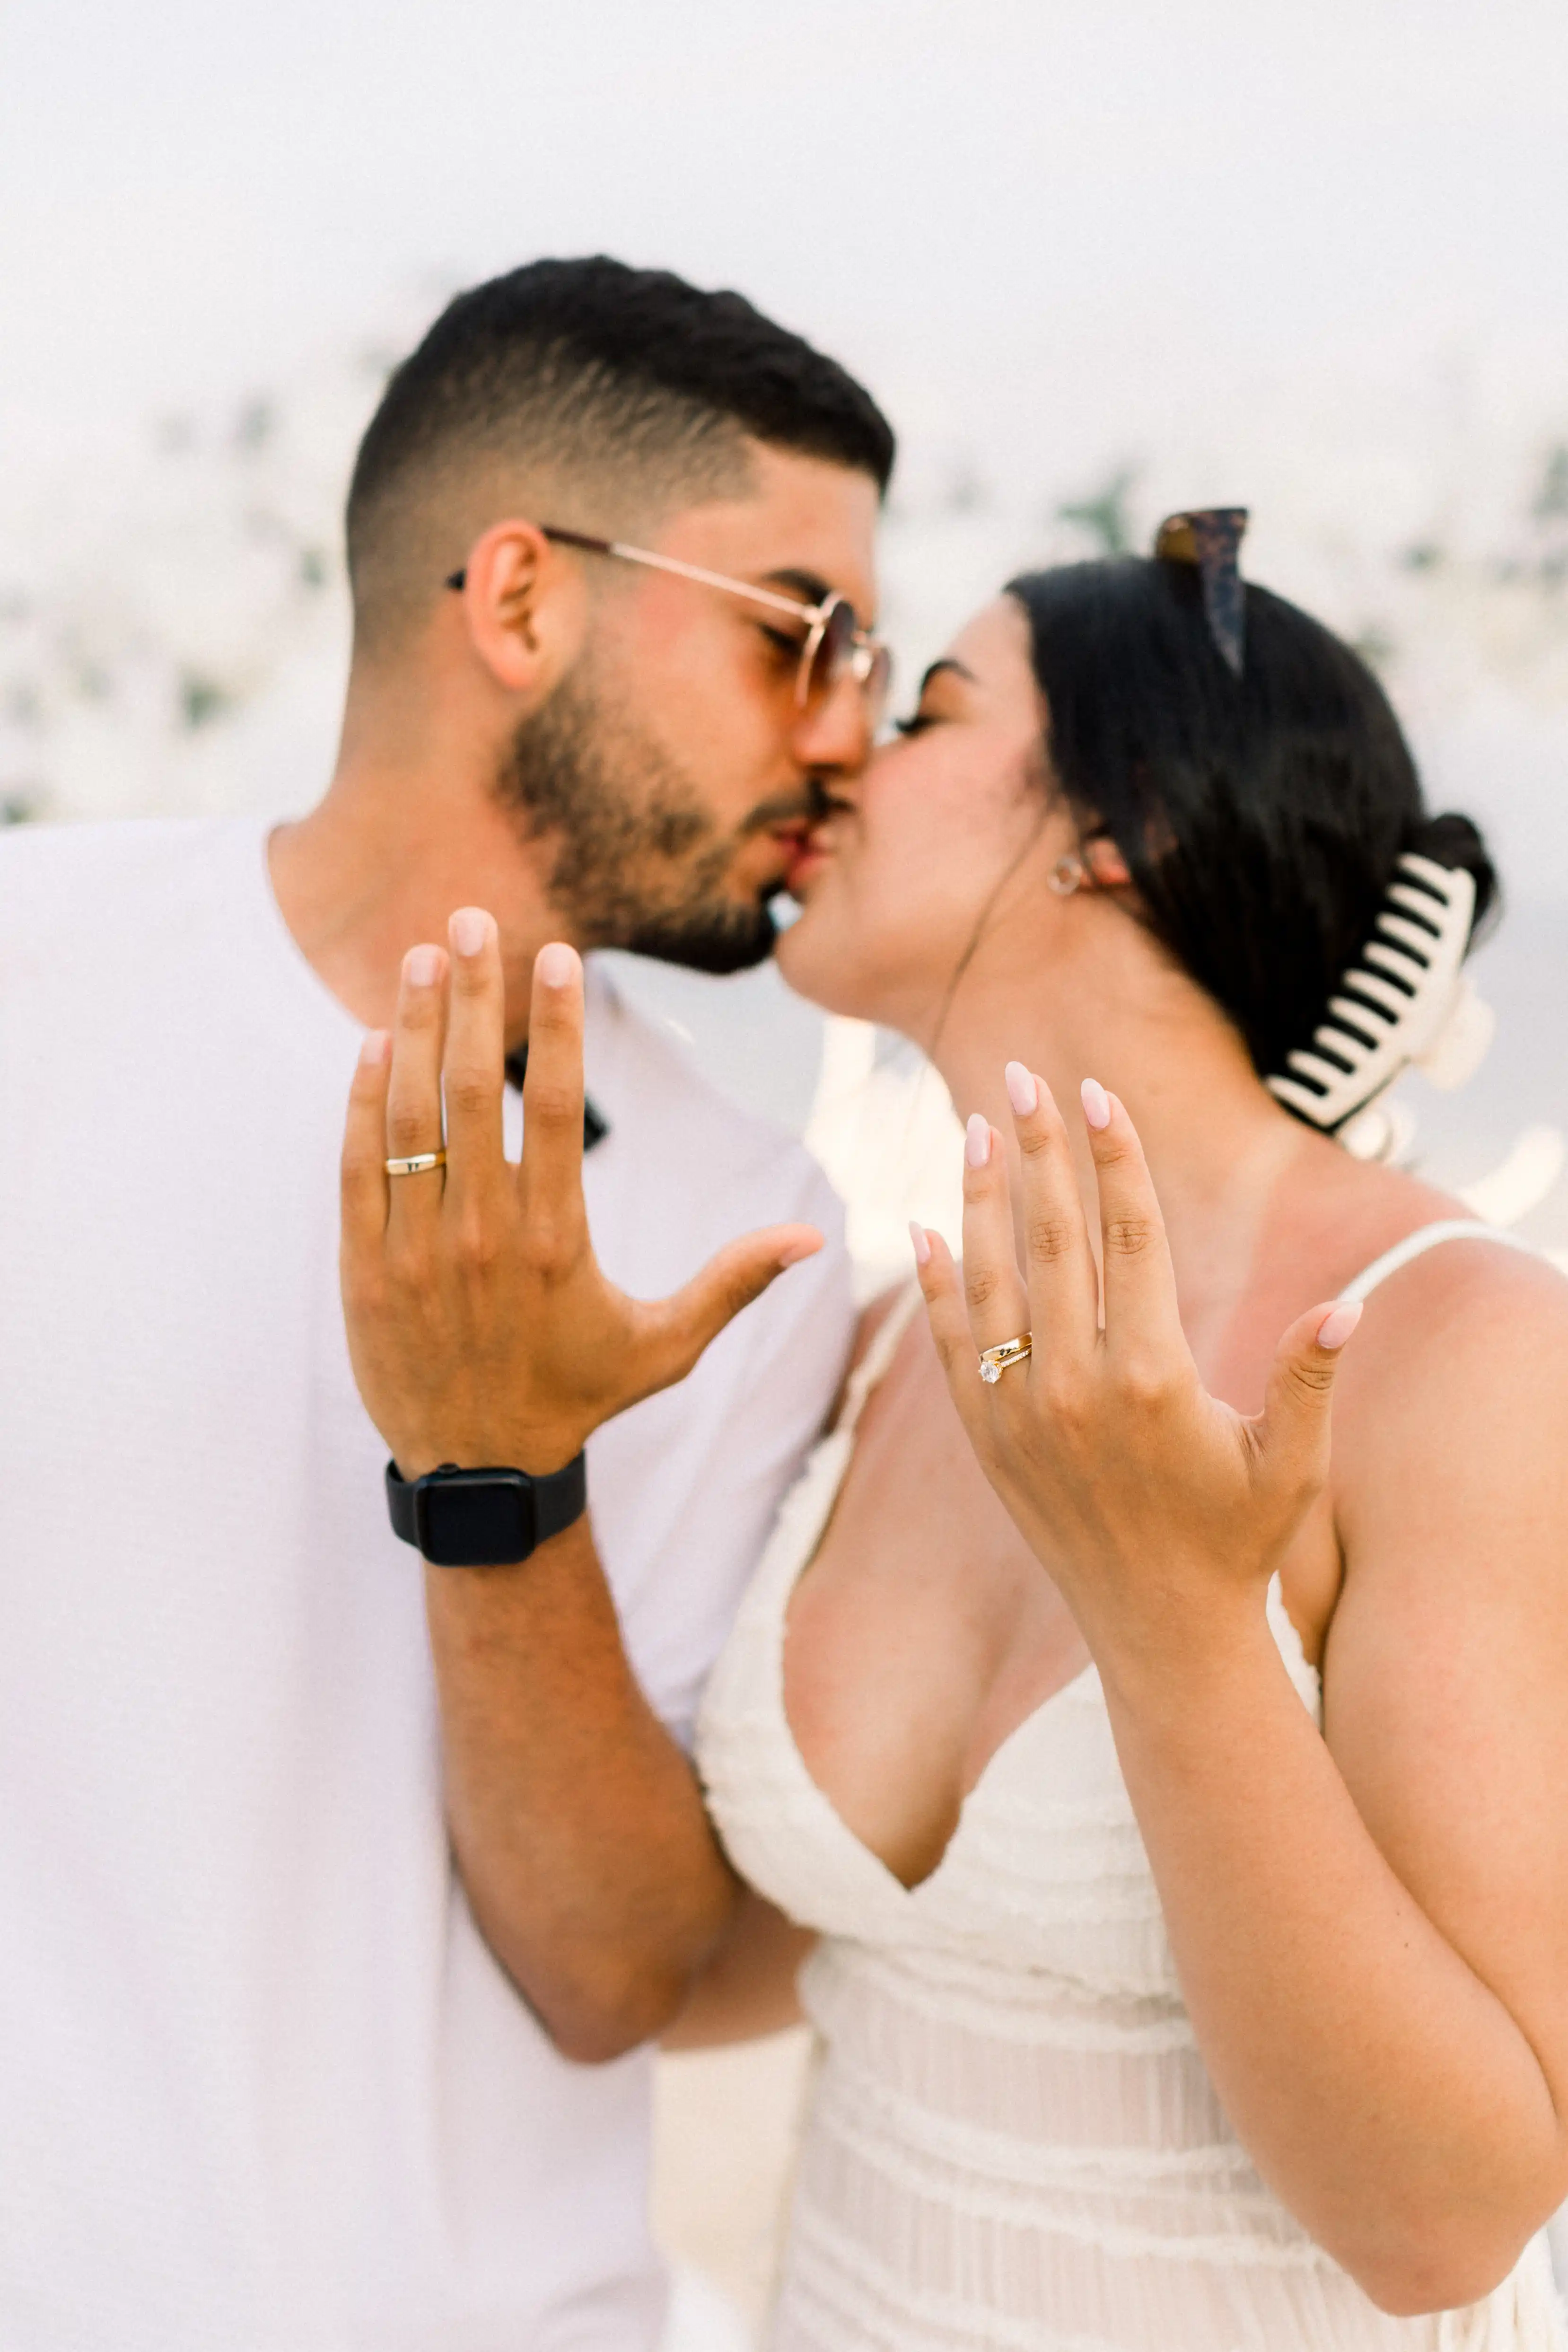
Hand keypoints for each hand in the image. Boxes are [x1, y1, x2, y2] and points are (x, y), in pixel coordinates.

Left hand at [341, 911, 822, 1478]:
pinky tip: (370, 1045)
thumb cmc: (579, 1398)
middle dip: (471, 995)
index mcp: (560, 1239)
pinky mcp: (365, 1269)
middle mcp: (484, 1235)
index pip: (556, 1107)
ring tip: (417, 957)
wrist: (479, 1471)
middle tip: (471, 919)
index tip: (557, 955)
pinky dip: (363, 1103)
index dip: (555, 1025)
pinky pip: (360, 1168)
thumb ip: (734, 1283)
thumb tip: (815, 1238)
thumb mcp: (666, 1347)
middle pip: (473, 1089)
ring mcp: (417, 1250)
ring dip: (410, 1028)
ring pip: (411, 1116)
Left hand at [913, 1066, 1361, 1676]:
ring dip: (980, 1198)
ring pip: (989, 1279)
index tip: (1096, 1092)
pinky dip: (935, 1286)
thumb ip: (1308, 1381)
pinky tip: (922, 1230)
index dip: (1113, 1157)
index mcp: (1152, 1377)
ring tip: (975, 1128)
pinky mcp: (984, 1440)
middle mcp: (1074, 1387)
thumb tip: (1347, 1306)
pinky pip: (950, 1346)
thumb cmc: (1237, 1543)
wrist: (1158, 1631)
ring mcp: (1019, 1413)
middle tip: (1022, 1073)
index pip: (1128, 1237)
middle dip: (1040, 1147)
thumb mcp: (1290, 1466)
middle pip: (1052, 1237)